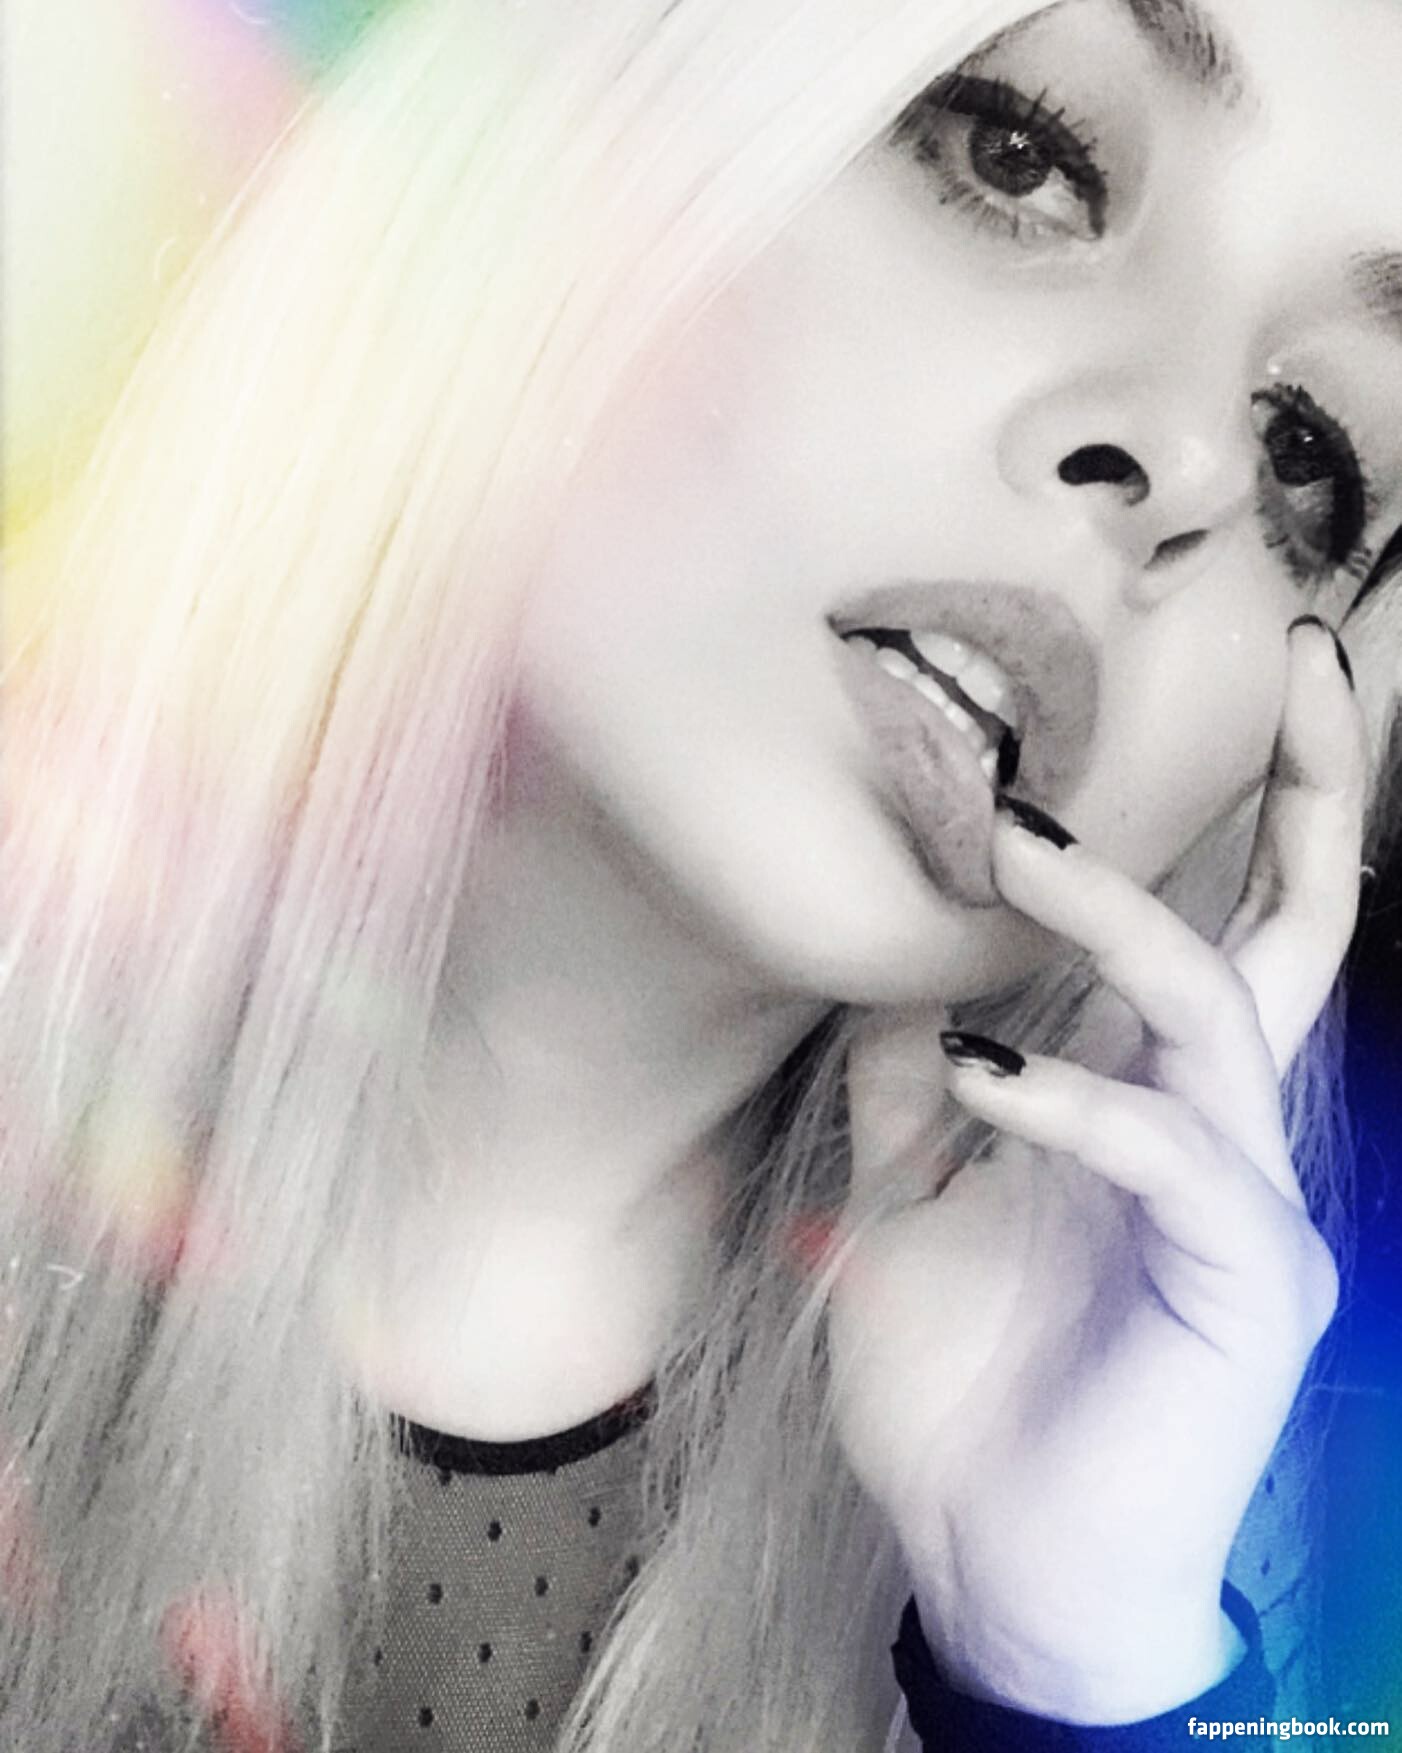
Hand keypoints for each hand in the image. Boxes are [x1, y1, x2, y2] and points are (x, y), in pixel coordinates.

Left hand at [827, 620, 1364, 1723]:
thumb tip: (894, 994)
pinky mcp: (1245, 1290)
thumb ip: (914, 1098)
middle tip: (1318, 656)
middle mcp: (1222, 1137)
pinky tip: (984, 1078)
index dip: (1248, 813)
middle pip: (1299, 935)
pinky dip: (1082, 1104)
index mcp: (1154, 1108)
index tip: (1239, 689)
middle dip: (1314, 795)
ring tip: (1019, 852)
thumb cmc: (964, 1393)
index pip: (1219, 934)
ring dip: (1121, 925)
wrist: (990, 1563)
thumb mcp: (912, 1211)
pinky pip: (1179, 1162)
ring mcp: (1245, 1210)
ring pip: (1224, 1018)